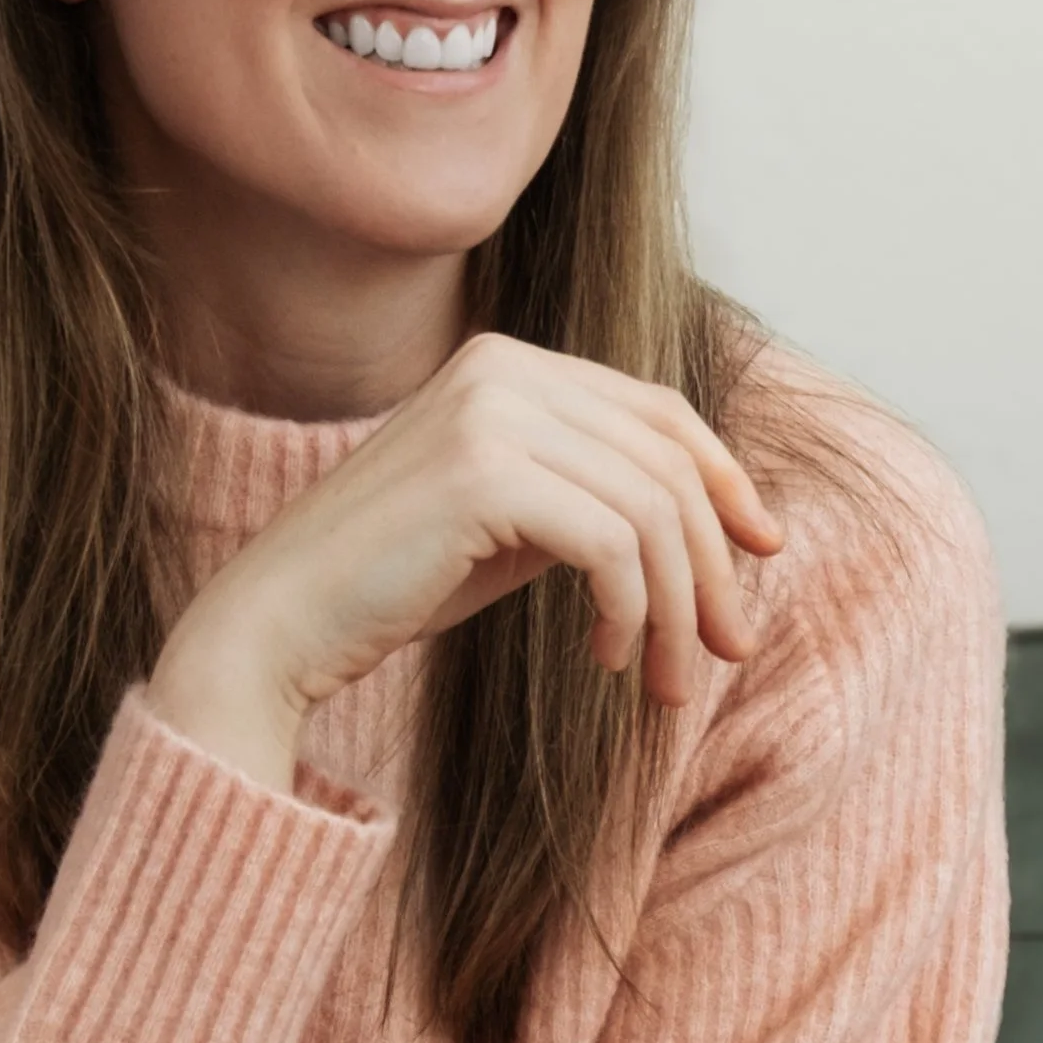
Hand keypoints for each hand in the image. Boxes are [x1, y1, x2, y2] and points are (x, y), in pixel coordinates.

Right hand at [146, 333, 782, 789]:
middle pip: (666, 464)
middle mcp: (503, 368)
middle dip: (713, 565)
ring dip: (676, 607)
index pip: (659, 411)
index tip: (764, 552)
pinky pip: (610, 546)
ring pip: (650, 511)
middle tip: (727, 648)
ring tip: (665, 680)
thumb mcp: (511, 523)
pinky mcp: (482, 474)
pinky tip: (607, 659)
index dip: (726, 481)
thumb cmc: (392, 584)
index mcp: (509, 362)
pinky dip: (628, 611)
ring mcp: (490, 412)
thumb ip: (589, 496)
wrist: (278, 622)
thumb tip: (719, 529)